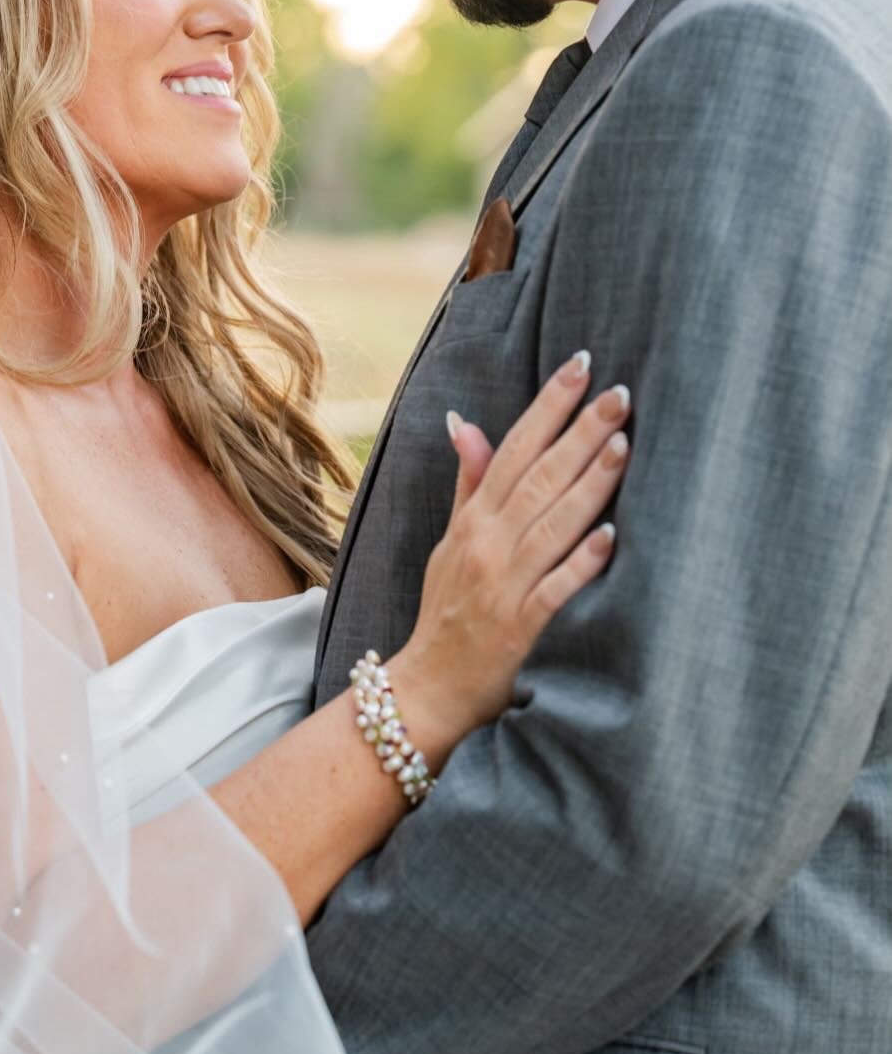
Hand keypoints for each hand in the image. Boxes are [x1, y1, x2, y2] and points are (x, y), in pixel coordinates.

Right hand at [393, 349, 628, 741]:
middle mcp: (487, 544)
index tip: (581, 366)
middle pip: (538, 476)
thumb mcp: (450, 541)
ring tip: (623, 444)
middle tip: (620, 393)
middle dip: (580, 431)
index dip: (548, 406)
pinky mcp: (521, 627)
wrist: (428, 687)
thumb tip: (465, 422)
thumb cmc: (446, 610)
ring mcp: (503, 585)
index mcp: (474, 520)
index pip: (513, 448)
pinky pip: (555, 589)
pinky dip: (580, 563)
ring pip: (551, 523)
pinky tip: (610, 537)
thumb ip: (468, 484)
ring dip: (588, 483)